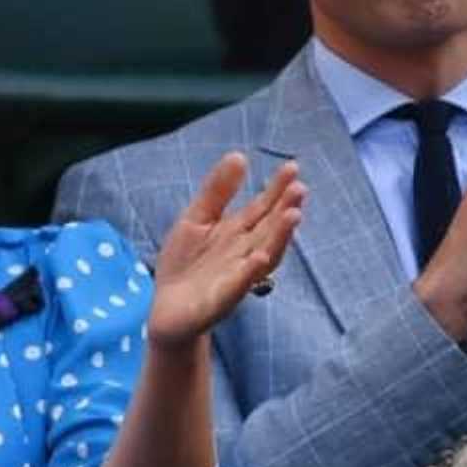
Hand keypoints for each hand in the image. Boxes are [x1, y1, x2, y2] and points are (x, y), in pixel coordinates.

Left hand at [147, 155, 304, 349]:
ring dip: (279, 238)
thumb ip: (217, 191)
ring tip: (292, 216)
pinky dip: (249, 274)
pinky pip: (237, 287)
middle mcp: (244, 254)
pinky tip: (258, 259)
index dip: (278, 189)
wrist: (166, 311)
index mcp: (238, 233)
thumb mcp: (196, 219)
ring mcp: (235, 278)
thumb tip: (240, 155)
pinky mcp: (219, 301)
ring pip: (263, 256)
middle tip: (300, 189)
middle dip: (285, 210)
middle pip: (269, 230)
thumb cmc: (185, 264)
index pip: (263, 208)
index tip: (293, 167)